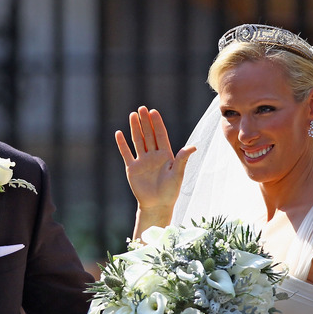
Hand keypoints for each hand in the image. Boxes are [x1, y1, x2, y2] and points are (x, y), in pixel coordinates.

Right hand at [115, 106, 195, 223]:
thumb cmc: (170, 191)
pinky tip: (119, 133)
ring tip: (132, 115)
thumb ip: (182, 159)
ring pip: (138, 141)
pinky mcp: (132, 168)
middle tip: (142, 108)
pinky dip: (122, 144)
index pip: (161, 135)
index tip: (154, 112)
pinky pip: (126, 153)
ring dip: (135, 128)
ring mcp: (142, 161)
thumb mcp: (178, 174)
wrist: (157, 205)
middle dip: (145, 121)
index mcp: (166, 155)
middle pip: (149, 135)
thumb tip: (193, 147)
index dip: (157, 123)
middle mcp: (154, 155)